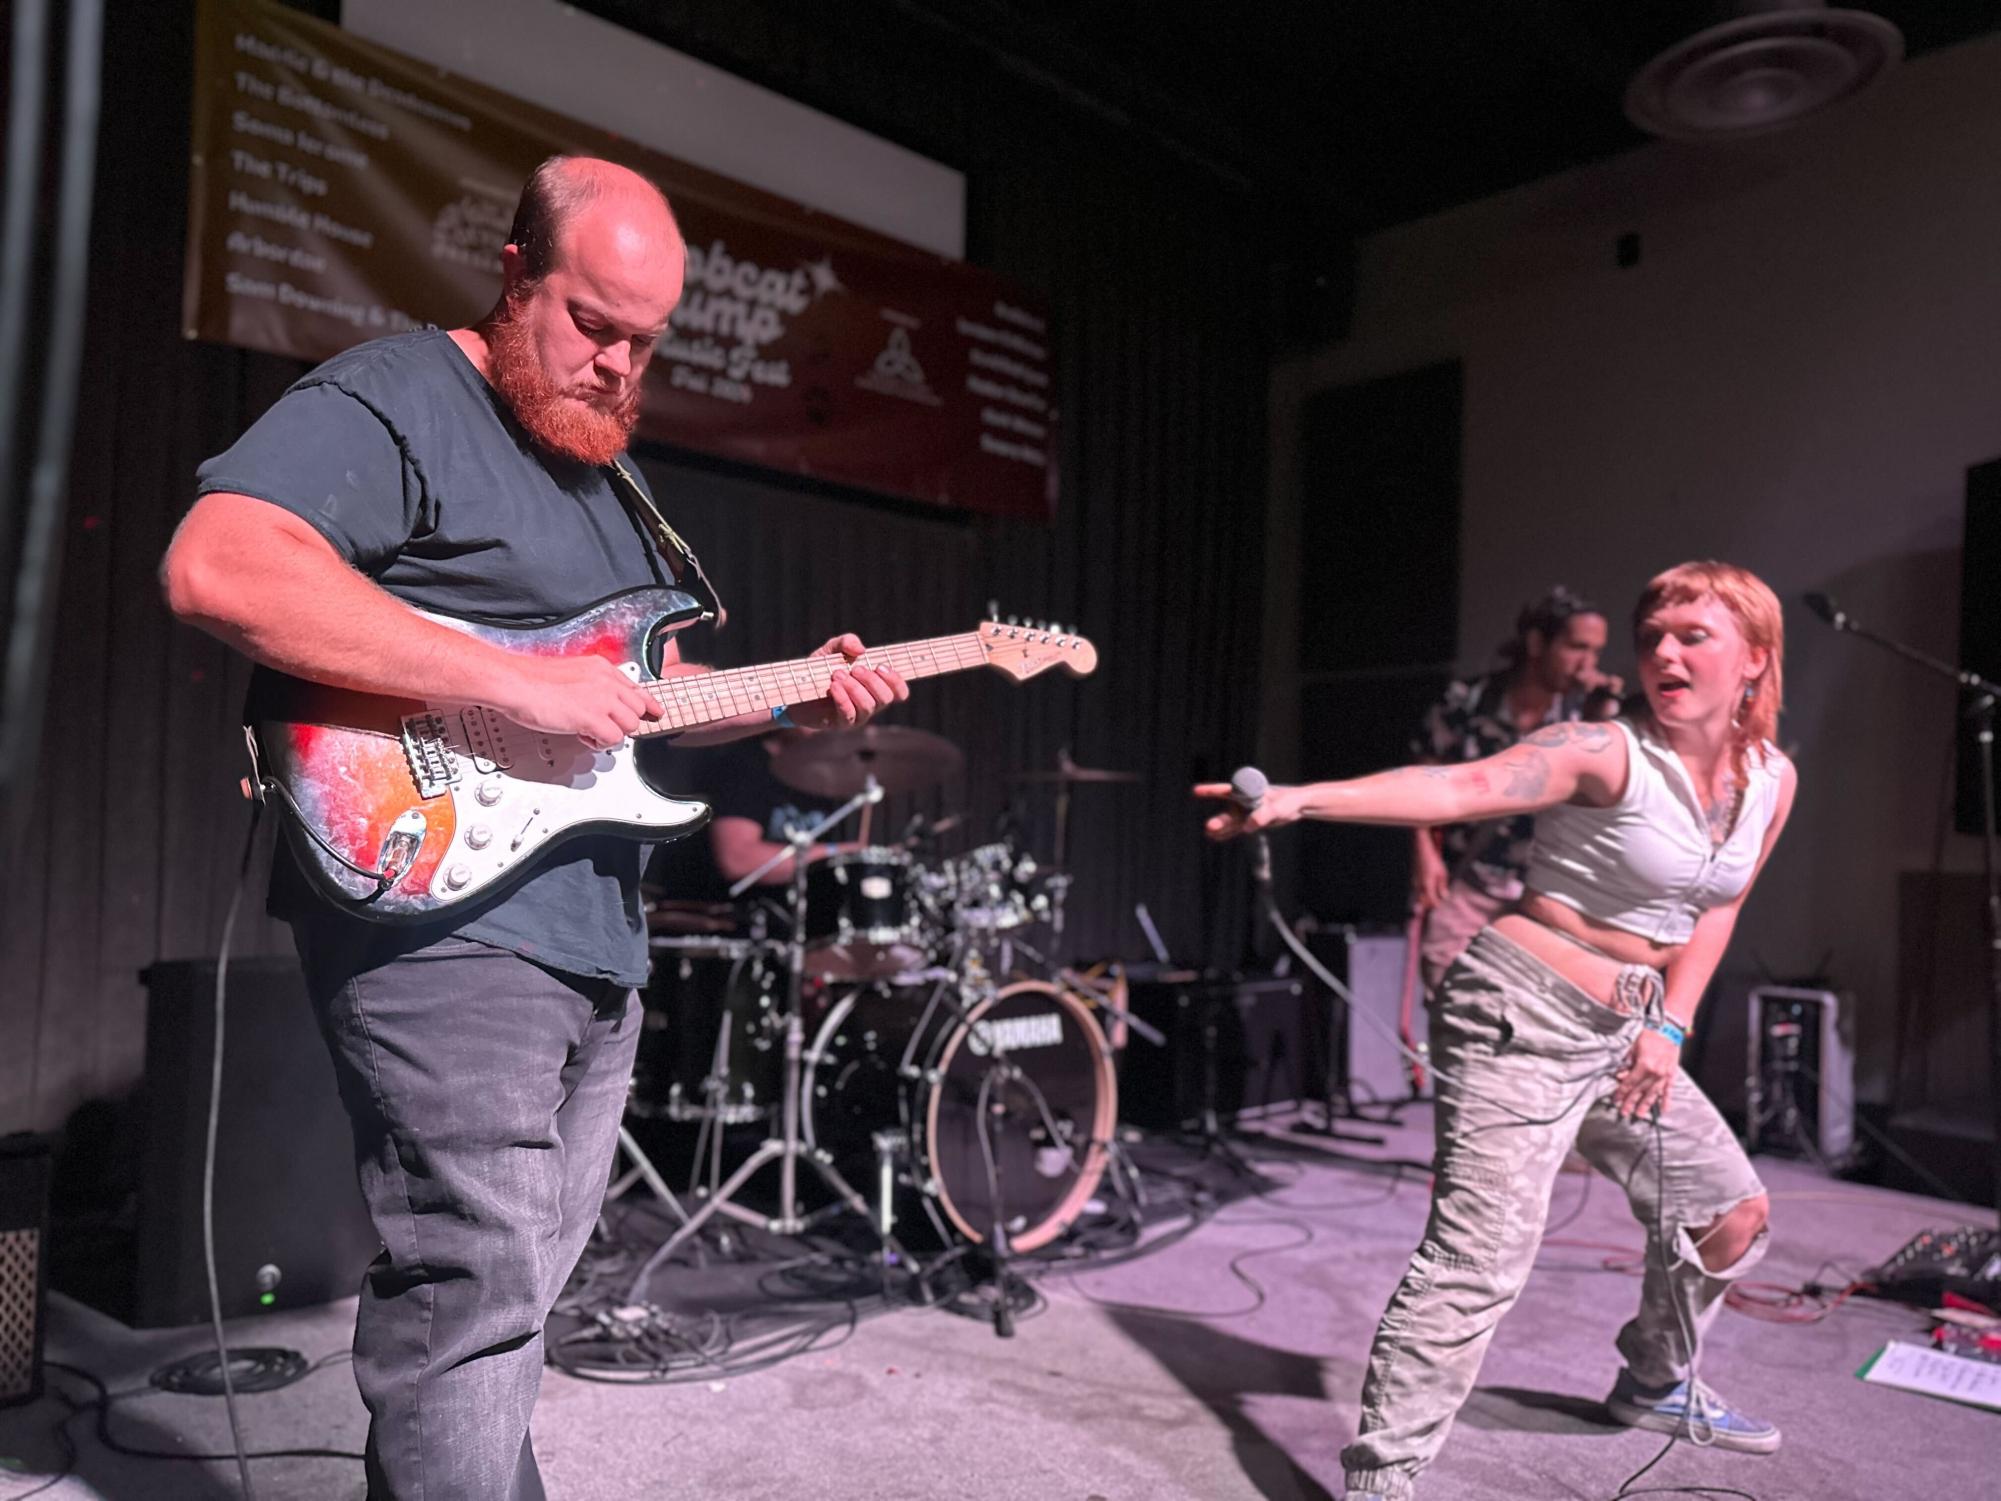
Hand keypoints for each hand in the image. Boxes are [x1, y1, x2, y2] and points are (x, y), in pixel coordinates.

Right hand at [493, 652, 662, 746]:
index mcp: (601, 668)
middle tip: (604, 726)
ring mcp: (602, 699)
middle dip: (623, 721)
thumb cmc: (533, 680)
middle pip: (637, 708)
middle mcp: (606, 682)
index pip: (636, 688)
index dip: (646, 704)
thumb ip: (590, 683)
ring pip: (630, 725)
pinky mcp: (593, 718)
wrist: (516, 683)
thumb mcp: (571, 673)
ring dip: (611, 733)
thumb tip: (598, 700)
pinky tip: (583, 735)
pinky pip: (614, 739)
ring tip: (589, 730)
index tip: (654, 712)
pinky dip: (599, 742)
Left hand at [789, 634, 909, 730]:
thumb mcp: (832, 649)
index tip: (880, 666)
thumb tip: (861, 650)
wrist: (794, 687)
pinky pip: (848, 714)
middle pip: (886, 698)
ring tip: (837, 674)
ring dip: (855, 688)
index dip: (896, 681)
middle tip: (855, 669)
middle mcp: (870, 704)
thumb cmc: (819, 669)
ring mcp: (857, 716)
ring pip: (868, 706)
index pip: (900, 692)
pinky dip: (843, 698)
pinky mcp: (840, 723)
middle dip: (872, 681)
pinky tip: (833, 686)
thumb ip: (846, 642)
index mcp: (875, 688)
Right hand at [1192, 782, 1295, 840]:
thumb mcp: (1278, 807)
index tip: (1195, 791)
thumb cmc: (1289, 800)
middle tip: (1208, 828)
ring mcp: (1246, 812)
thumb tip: (1248, 826)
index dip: (1210, 791)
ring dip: (1221, 829)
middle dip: (1219, 820)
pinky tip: (1215, 838)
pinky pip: (1236, 829)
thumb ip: (1263, 815)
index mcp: (1248, 791)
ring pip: (1231, 822)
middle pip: (1228, 811)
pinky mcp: (1251, 822)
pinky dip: (1227, 834)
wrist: (1297, 805)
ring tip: (1208, 834)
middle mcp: (1244, 801)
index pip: (1226, 790)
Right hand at [1411, 849, 1450, 911]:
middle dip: (1429, 904)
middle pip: (1423, 900)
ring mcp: (1415, 882)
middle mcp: (1419, 885)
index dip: (1436, 904)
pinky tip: (1429, 888)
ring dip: (1426, 898)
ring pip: (1420, 895)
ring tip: (1434, 896)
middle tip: (1437, 903)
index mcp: (1427, 884)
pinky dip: (1424, 892)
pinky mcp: (1414, 879)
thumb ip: (1443, 886)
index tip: (1440, 905)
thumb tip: (1444, 897)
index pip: (1431, 900)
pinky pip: (1418, 889)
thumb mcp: (1442, 873)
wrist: (1422, 851)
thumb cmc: (1434, 861)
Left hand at [1612, 1028, 1679, 1120]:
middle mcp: (1655, 1073)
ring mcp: (1665, 1075)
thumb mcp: (1634, 1047)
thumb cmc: (1649, 1036)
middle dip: (1631, 1102)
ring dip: (1646, 1105)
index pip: (1630, 1082)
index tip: (1615, 1100)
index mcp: (1644, 1065)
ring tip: (1640, 1114)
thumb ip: (1627, 1063)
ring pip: (1653, 1093)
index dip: (1621, 1092)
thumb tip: (1620, 1076)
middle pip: (1640, 1091)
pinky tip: (1664, 1110)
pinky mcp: (1672, 1074)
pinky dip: (1666, 1100)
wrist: (1668, 1029)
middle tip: (1624, 1112)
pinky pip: (1669, 1090)